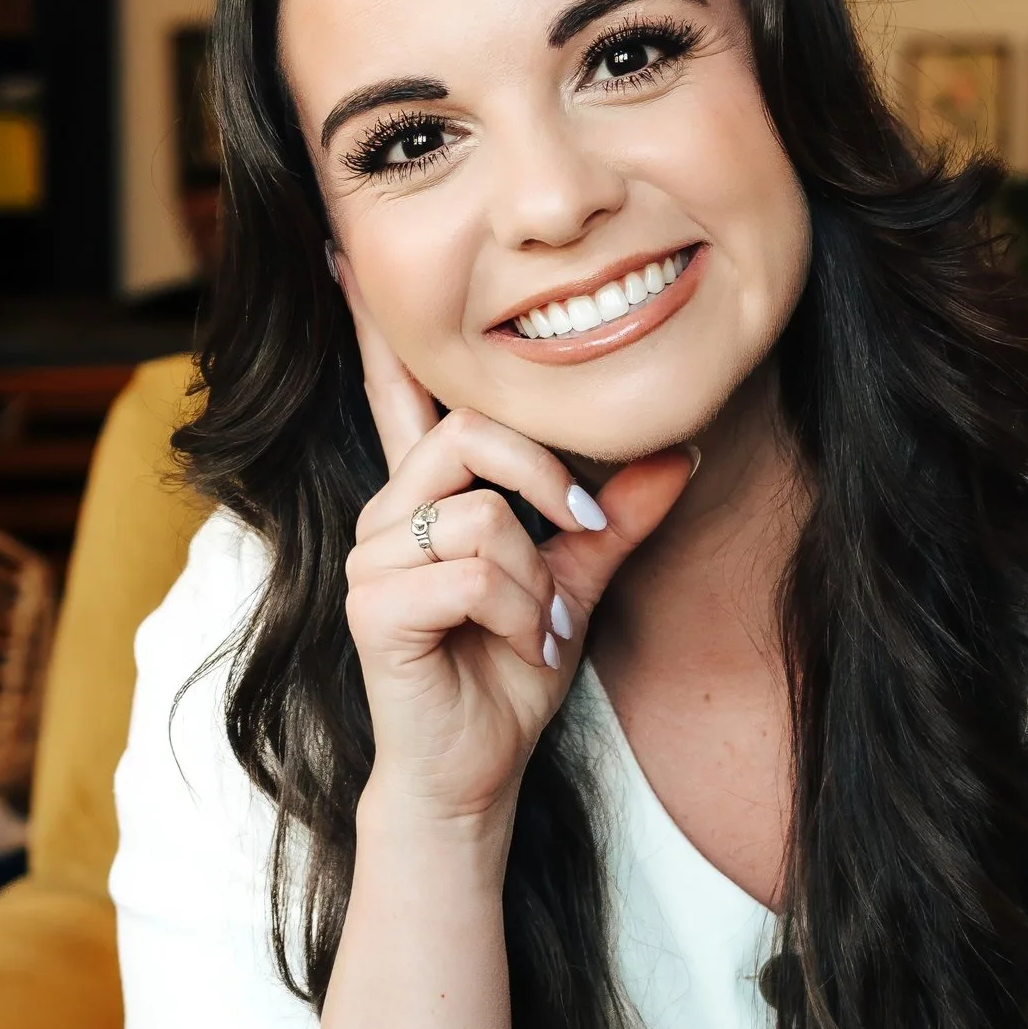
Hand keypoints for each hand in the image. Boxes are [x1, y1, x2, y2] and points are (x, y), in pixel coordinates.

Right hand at [339, 261, 691, 835]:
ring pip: (481, 517)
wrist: (474, 775)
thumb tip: (682, 451)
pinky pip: (472, 574)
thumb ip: (615, 518)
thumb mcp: (575, 584)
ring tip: (536, 628)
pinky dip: (516, 615)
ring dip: (536, 581)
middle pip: (466, 432)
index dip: (373, 329)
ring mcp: (371, 560)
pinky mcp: (373, 609)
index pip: (396, 394)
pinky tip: (517, 650)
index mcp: (425, 497)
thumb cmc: (506, 677)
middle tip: (582, 528)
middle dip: (545, 478)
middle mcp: (387, 514)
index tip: (345, 253)